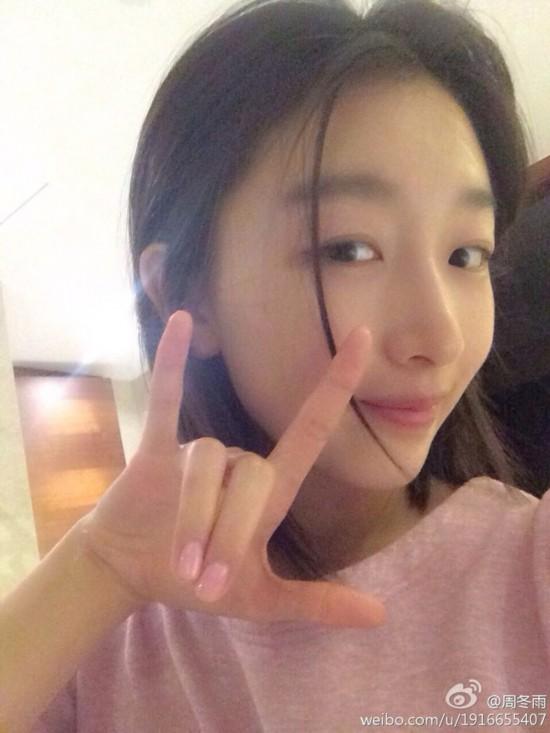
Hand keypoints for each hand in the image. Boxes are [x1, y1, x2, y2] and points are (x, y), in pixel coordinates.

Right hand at [78, 310, 385, 627]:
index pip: (313, 427)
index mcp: (271, 491)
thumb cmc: (199, 579)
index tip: (364, 335)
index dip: (338, 381)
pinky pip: (167, 400)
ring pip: (208, 468)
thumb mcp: (260, 599)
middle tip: (207, 581)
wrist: (134, 574)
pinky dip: (172, 363)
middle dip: (230, 533)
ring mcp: (198, 452)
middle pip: (253, 476)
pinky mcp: (157, 450)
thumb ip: (315, 602)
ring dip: (196, 519)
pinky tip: (180, 323)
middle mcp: (240, 462)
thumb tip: (381, 617)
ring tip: (183, 566)